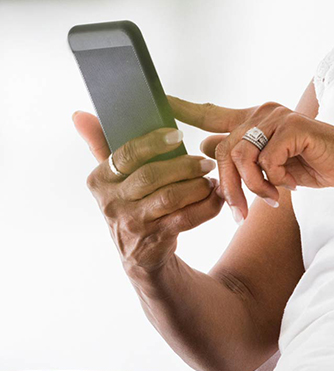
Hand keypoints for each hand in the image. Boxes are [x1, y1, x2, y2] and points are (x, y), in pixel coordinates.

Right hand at [73, 110, 223, 273]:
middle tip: (206, 160)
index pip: (125, 155)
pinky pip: (186, 218)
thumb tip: (79, 114)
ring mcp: (133, 224)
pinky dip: (207, 205)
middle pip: (151, 176)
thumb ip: (99, 144)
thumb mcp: (112, 178)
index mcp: (100, 180)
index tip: (177, 133)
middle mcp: (112, 203)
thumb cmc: (130, 203)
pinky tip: (216, 195)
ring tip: (211, 178)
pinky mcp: (155, 240)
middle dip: (183, 165)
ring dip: (197, 184)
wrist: (139, 255)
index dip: (153, 143)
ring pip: (170, 197)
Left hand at [166, 96, 333, 221]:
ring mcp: (279, 117)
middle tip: (238, 214)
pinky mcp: (293, 127)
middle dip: (227, 187)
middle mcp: (263, 112)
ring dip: (252, 187)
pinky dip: (275, 180)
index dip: (184, 108)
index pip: (211, 112)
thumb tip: (202, 146)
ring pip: (242, 156)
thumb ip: (240, 155)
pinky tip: (289, 185)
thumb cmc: (310, 165)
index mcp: (254, 119)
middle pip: (223, 149)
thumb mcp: (269, 165)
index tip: (159, 100)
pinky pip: (267, 160)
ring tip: (268, 199)